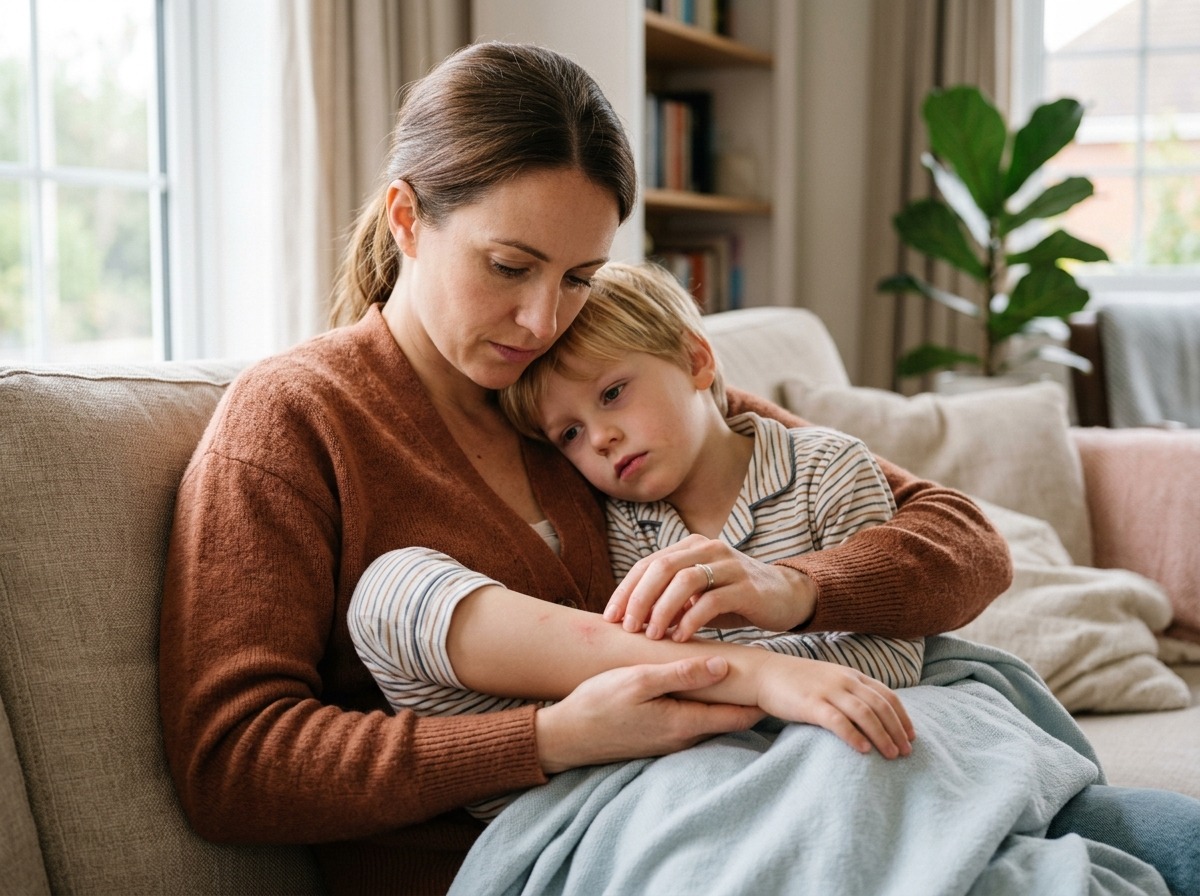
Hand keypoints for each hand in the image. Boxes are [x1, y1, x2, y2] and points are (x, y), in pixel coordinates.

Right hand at [534, 656, 763, 773]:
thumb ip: (682, 674)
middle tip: (768, 674)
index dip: (762, 698)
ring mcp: (669, 742)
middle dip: (749, 699)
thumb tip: (724, 666)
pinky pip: (691, 722)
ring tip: (742, 676)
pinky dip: (703, 706)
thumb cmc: (599, 704)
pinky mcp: (657, 739)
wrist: (565, 737)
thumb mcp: (640, 681)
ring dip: (725, 701)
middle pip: (729, 719)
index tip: (779, 679)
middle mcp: (683, 739)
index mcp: (684, 723)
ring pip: (710, 720)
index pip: (739, 715)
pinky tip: (701, 688)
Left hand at [604, 534, 817, 641]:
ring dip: (662, 610)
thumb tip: (631, 620)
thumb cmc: (733, 598)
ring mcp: (728, 565)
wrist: (786, 596)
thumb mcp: (697, 595)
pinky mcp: (746, 587)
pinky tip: (682, 637)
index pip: (647, 564)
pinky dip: (691, 619)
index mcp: (690, 547)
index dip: (626, 590)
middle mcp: (707, 549)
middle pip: (661, 568)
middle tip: (628, 628)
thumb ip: (669, 600)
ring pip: (684, 580)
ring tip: (653, 635)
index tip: (610, 617)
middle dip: (639, 599)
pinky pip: (712, 600)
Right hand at [753, 653, 914, 758]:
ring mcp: (827, 690)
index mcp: (850, 675)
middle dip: (897, 730)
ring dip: (882, 736)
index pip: (886, 695)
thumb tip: (872, 715)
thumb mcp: (829, 680)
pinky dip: (854, 736)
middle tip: (906, 753)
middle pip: (880, 706)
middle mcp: (843, 680)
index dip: (903, 716)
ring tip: (891, 755)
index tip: (911, 736)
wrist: (764, 673)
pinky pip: (838, 720)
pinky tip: (864, 750)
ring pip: (865, 713)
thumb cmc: (797, 681)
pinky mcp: (810, 703)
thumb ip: (849, 691)